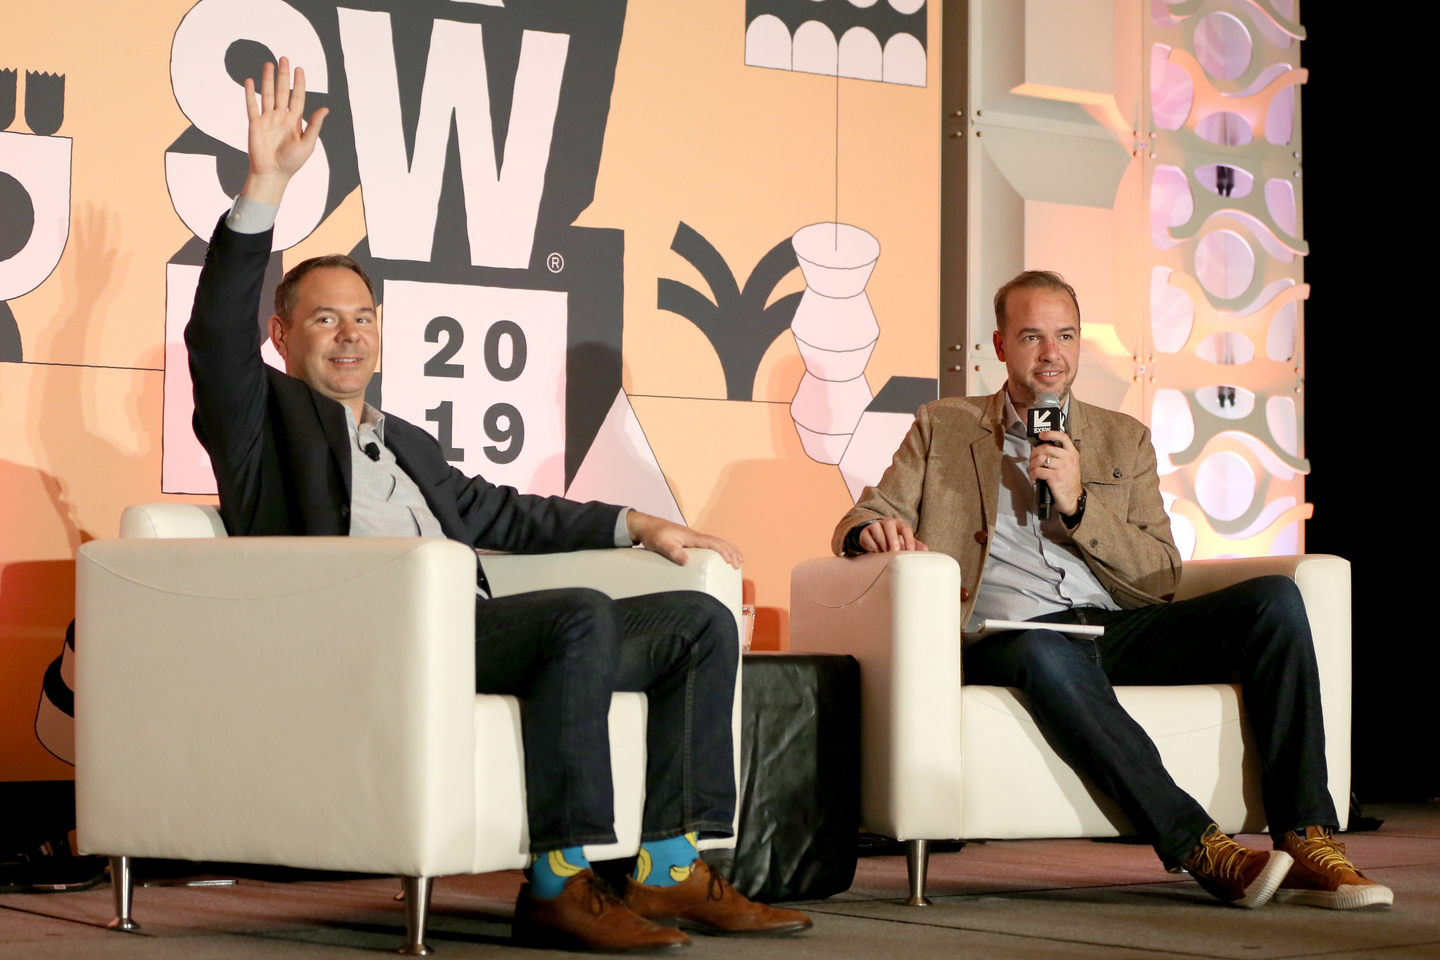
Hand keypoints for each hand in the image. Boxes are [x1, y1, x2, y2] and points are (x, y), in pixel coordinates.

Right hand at [241, 57, 327, 205]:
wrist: (273, 174)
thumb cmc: (292, 162)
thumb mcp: (308, 144)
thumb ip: (315, 125)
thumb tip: (326, 109)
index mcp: (295, 121)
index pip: (298, 97)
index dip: (299, 83)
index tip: (300, 69)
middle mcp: (281, 117)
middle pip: (283, 91)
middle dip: (284, 75)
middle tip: (284, 58)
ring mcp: (267, 119)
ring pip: (268, 94)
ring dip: (268, 79)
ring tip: (269, 64)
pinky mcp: (255, 124)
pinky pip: (252, 106)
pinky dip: (250, 93)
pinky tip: (250, 81)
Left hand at [626, 511, 743, 568]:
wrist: (647, 526)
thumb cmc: (653, 535)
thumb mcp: (661, 545)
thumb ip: (673, 552)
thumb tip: (687, 561)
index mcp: (691, 537)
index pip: (712, 543)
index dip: (723, 552)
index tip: (731, 561)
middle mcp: (695, 536)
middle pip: (718, 542)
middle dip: (731, 552)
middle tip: (739, 563)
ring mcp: (694, 538)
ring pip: (716, 542)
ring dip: (729, 549)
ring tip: (738, 560)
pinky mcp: (690, 541)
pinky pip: (710, 544)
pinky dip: (720, 549)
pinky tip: (721, 556)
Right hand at [858, 518, 927, 552]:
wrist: (878, 539)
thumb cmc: (896, 541)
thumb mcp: (906, 543)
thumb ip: (916, 546)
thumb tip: (925, 550)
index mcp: (899, 524)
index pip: (905, 529)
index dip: (908, 540)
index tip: (910, 551)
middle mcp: (887, 522)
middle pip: (889, 525)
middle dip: (892, 538)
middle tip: (895, 551)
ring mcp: (875, 525)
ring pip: (876, 528)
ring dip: (882, 542)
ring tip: (885, 553)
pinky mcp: (865, 532)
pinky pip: (867, 536)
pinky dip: (872, 545)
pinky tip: (876, 552)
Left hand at [1028, 430, 1082, 516]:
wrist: (1074, 499)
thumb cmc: (1069, 482)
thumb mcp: (1069, 466)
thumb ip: (1060, 457)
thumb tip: (1042, 450)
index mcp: (1072, 454)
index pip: (1063, 437)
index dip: (1050, 434)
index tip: (1041, 436)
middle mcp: (1069, 458)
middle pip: (1045, 448)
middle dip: (1033, 454)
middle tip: (1031, 461)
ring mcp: (1063, 467)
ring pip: (1039, 459)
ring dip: (1031, 466)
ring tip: (1032, 472)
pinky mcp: (1056, 477)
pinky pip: (1038, 471)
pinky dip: (1032, 475)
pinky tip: (1034, 480)